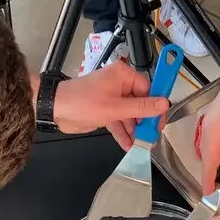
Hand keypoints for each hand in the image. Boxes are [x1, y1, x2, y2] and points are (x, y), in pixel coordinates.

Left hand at [53, 59, 170, 150]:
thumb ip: (141, 107)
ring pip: (130, 114)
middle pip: (141, 102)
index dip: (156, 105)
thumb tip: (164, 103)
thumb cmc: (83, 103)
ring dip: (135, 129)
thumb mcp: (115, 108)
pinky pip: (119, 120)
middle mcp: (119, 84)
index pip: (148, 88)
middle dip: (145, 120)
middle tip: (151, 136)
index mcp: (123, 75)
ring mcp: (112, 98)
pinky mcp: (105, 110)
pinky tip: (128, 144)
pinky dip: (123, 132)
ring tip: (141, 144)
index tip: (161, 121)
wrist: (55, 110)